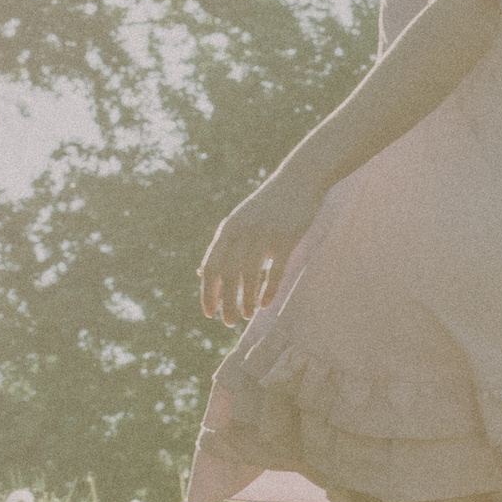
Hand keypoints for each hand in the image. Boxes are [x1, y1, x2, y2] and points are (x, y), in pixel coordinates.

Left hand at [198, 172, 320, 326]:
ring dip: (245, 300)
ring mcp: (264, 234)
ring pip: (249, 275)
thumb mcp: (239, 222)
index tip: (208, 313)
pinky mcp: (286, 237)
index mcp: (228, 229)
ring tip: (246, 316)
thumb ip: (222, 247)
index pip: (211, 267)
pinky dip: (268, 290)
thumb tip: (203, 274)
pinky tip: (266, 304)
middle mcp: (242, 232)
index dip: (208, 293)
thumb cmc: (267, 205)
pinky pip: (275, 270)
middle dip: (225, 302)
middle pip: (228, 274)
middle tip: (228, 322)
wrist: (298, 179)